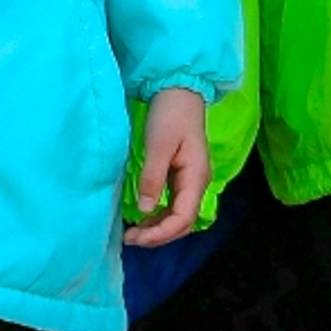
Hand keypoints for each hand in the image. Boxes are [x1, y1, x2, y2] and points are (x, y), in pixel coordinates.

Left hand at [124, 85, 212, 244]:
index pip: (184, 217)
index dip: (161, 233)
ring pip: (180, 216)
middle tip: (131, 240)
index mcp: (196, 177)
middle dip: (159, 235)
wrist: (179, 91)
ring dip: (159, 228)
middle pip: (184, 222)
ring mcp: (192, 180)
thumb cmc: (170, 114)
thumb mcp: (157, 145)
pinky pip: (174, 204)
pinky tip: (143, 217)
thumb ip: (152, 177)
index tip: (136, 237)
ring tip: (134, 233)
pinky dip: (160, 215)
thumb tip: (145, 209)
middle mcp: (199, 183)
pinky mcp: (183, 175)